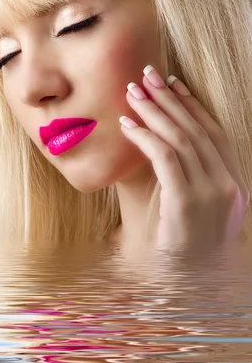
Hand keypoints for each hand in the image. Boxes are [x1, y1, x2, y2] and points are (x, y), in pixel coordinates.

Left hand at [119, 65, 249, 254]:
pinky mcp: (187, 201)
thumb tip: (156, 149)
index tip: (174, 84)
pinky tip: (127, 125)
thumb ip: (183, 182)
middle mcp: (229, 186)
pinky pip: (166, 157)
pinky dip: (145, 136)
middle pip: (198, 130)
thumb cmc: (181, 253)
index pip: (215, 135)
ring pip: (181, 139)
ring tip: (132, 92)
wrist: (186, 288)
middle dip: (170, 99)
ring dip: (154, 111)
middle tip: (147, 75)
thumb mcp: (189, 214)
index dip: (193, 106)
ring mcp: (212, 193)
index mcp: (234, 186)